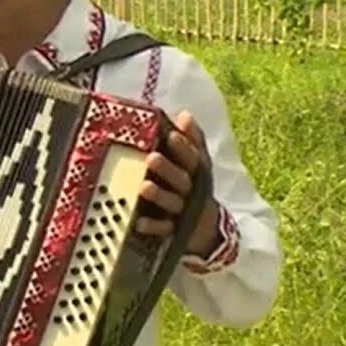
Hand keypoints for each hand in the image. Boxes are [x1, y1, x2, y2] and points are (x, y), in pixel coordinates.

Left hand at [138, 109, 219, 254]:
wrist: (206, 228)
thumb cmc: (193, 187)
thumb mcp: (197, 164)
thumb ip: (192, 141)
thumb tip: (185, 114)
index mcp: (196, 174)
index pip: (193, 158)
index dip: (184, 147)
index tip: (172, 135)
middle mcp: (191, 192)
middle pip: (181, 180)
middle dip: (168, 169)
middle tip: (152, 158)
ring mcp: (183, 212)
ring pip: (172, 203)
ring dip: (158, 195)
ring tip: (143, 186)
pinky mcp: (174, 231)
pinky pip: (163, 229)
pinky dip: (152, 226)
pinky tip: (139, 222)